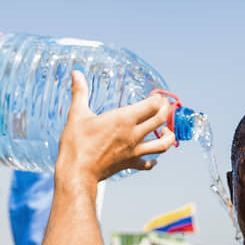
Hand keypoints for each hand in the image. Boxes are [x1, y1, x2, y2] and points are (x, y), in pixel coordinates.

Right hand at [56, 70, 175, 185]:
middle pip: (160, 120)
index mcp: (123, 119)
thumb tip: (76, 73)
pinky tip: (153, 159)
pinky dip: (153, 161)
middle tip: (164, 107)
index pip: (151, 105)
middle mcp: (133, 134)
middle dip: (165, 111)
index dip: (158, 99)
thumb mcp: (77, 114)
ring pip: (162, 145)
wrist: (78, 172)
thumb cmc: (76, 144)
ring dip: (168, 137)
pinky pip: (148, 164)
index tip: (157, 96)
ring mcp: (134, 151)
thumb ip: (80, 92)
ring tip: (165, 131)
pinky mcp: (130, 164)